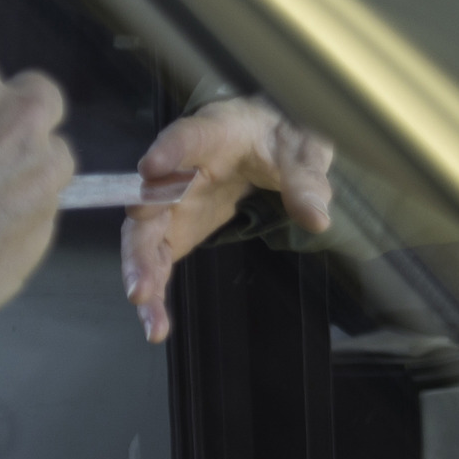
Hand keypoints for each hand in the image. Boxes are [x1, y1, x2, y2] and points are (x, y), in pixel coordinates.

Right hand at [121, 97, 332, 342]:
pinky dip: (153, 289)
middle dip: (143, 233)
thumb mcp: (301, 152)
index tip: (151, 169)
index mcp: (213, 135)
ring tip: (145, 306)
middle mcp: (179, 169)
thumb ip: (305, 182)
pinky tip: (156, 322)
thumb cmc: (275, 136)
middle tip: (142, 270)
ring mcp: (171, 202)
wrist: (261, 139)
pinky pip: (156, 260)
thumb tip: (318, 219)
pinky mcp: (174, 229)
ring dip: (141, 271)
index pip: (187, 138)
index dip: (167, 152)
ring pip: (144, 236)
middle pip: (151, 198)